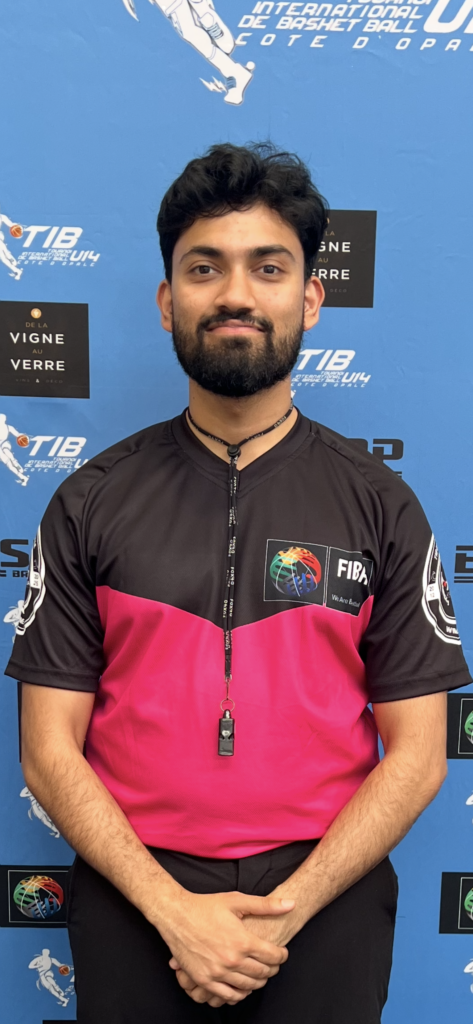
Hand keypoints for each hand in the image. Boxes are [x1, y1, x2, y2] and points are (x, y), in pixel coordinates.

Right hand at [157, 890, 294, 1005]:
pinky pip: (228, 995)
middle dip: (272, 969)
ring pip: (248, 986)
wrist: (176, 915)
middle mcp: (232, 960)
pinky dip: (239, 993)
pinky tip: (243, 986)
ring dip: (258, 981)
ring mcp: (217, 973)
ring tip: (260, 974)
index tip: (282, 953)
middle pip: (263, 973)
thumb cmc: (206, 906)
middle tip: (273, 964)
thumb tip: (291, 904)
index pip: (273, 956)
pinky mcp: (204, 980)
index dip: (282, 955)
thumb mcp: (236, 901)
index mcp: (242, 941)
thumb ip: (266, 905)